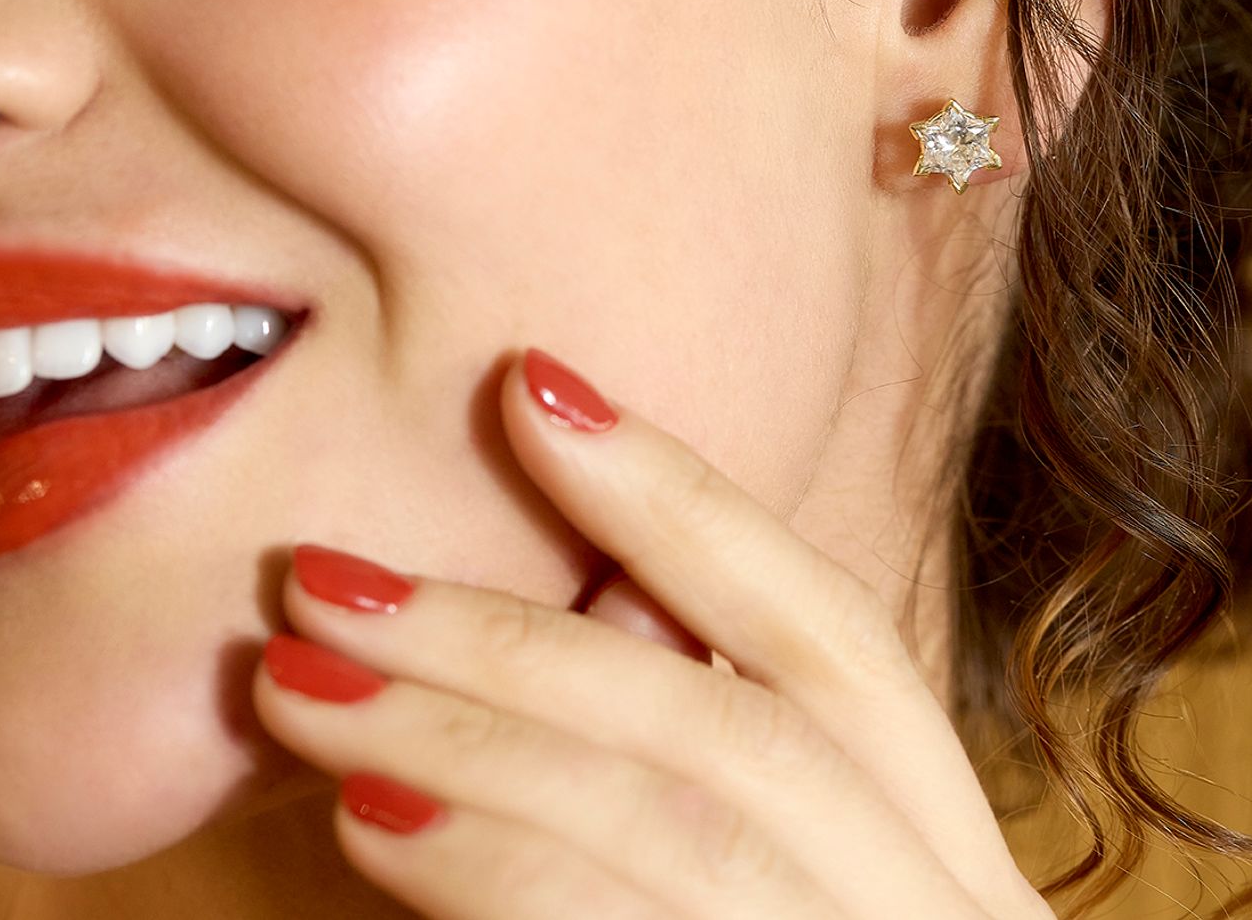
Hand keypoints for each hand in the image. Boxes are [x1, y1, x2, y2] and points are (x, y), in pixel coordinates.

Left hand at [250, 346, 1054, 918]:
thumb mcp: (783, 906)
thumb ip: (687, 795)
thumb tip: (527, 651)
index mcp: (945, 869)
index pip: (828, 641)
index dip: (686, 501)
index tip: (531, 385)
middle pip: (732, 736)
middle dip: (518, 643)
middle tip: (323, 581)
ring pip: (685, 834)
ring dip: (477, 751)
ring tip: (306, 695)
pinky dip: (509, 885)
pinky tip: (377, 840)